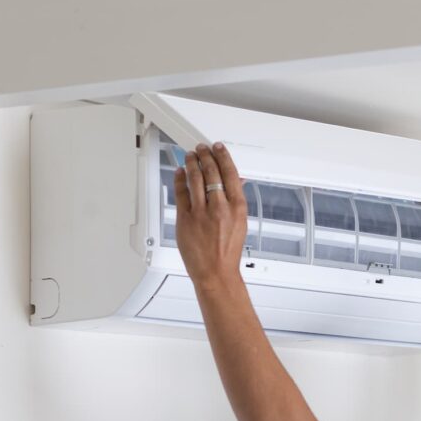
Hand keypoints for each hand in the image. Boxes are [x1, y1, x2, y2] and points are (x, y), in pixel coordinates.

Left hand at [174, 143, 247, 290]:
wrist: (216, 272)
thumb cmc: (228, 252)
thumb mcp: (240, 223)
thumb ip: (236, 201)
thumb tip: (236, 182)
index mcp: (237, 208)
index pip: (230, 174)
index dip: (223, 157)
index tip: (218, 148)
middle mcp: (219, 208)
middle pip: (211, 172)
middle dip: (206, 156)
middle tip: (202, 149)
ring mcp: (201, 213)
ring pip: (195, 179)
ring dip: (192, 163)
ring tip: (191, 156)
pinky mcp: (185, 219)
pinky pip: (181, 193)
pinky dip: (180, 179)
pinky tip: (180, 173)